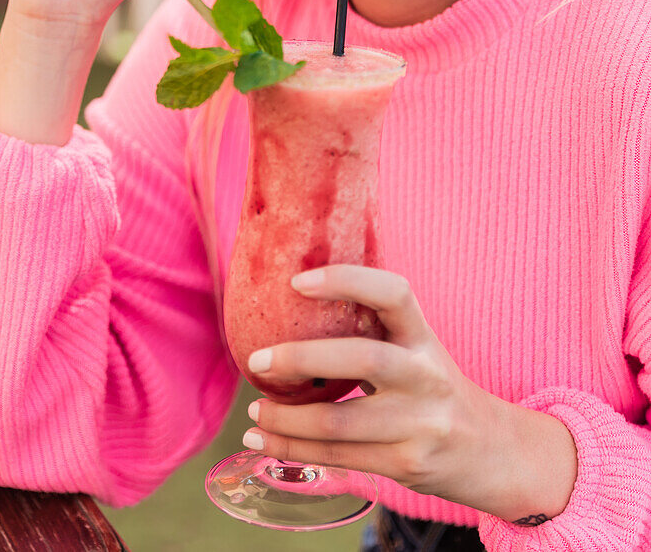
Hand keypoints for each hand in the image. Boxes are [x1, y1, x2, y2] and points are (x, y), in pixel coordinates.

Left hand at [241, 264, 512, 511]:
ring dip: (285, 420)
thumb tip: (288, 309)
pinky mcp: (406, 464)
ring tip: (254, 415)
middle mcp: (426, 376)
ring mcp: (419, 424)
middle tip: (257, 360)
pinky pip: (340, 456)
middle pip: (362, 359)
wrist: (491, 451)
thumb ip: (371, 332)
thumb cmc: (432, 388)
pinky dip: (294, 451)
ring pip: (340, 421)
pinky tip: (264, 443)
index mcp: (424, 337)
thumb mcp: (415, 350)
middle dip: (301, 359)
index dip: (347, 280)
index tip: (298, 282)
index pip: (394, 293)